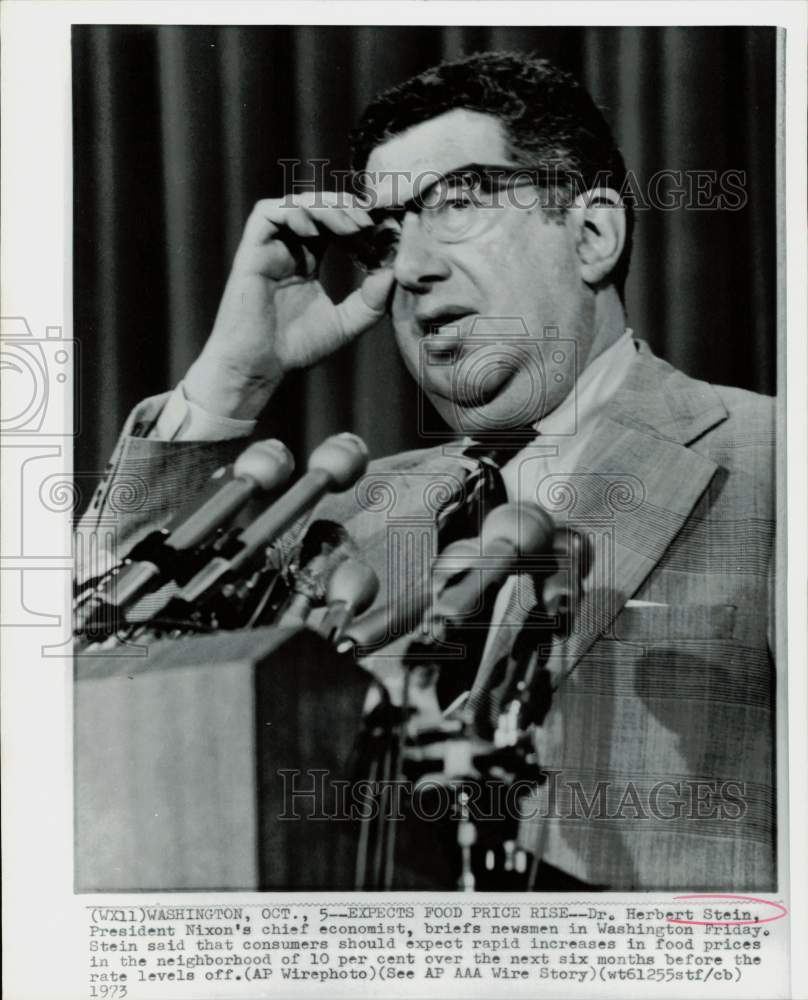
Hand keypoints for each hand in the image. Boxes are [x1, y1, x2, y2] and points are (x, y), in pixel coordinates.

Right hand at [184, 192, 394, 418]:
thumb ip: (371, 301)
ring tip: (352, 227)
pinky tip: (316, 232)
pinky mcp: (250, 251)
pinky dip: (293, 213)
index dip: (360, 223)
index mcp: (308, 261)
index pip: (336, 226)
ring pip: (296, 204)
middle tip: (372, 224)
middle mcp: (288, 249)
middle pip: (319, 209)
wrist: (259, 367)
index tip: (385, 232)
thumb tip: (393, 273)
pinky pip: (266, 213)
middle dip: (348, 209)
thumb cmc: (295, 349)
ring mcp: (269, 248)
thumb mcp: (346, 324)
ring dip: (326, 208)